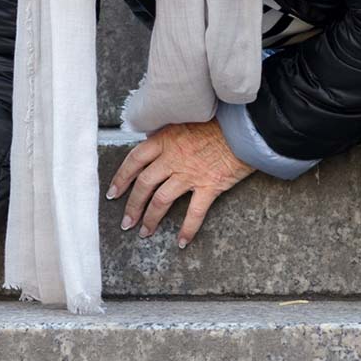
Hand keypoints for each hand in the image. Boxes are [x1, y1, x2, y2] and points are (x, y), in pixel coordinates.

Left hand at [107, 119, 254, 248]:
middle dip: (132, 206)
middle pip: (144, 184)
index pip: (135, 160)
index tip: (114, 192)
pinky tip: (182, 242)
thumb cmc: (221, 120)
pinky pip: (195, 213)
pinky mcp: (209, 185)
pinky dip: (187, 229)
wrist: (247, 125)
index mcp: (166, 139)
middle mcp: (173, 158)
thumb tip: (157, 140)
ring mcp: (190, 173)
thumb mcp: (189, 118)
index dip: (121, 178)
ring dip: (150, 219)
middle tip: (127, 221)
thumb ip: (171, 133)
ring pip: (161, 200)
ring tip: (144, 232)